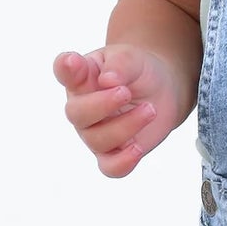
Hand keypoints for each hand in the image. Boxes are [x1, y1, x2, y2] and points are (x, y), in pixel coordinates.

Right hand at [53, 45, 184, 177]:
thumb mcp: (132, 58)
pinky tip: (137, 149)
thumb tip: (108, 80)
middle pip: (77, 113)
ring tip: (150, 110)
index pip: (65, 72)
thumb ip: (119, 64)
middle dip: (102, 104)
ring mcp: (95, 133)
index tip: (72, 61)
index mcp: (81, 78)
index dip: (65, 68)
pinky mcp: (114, 153)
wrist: (161, 89)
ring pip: (98, 140)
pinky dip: (122, 162)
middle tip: (125, 92)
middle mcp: (82, 108)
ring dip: (126, 125)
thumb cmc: (137, 71)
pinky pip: (110, 167)